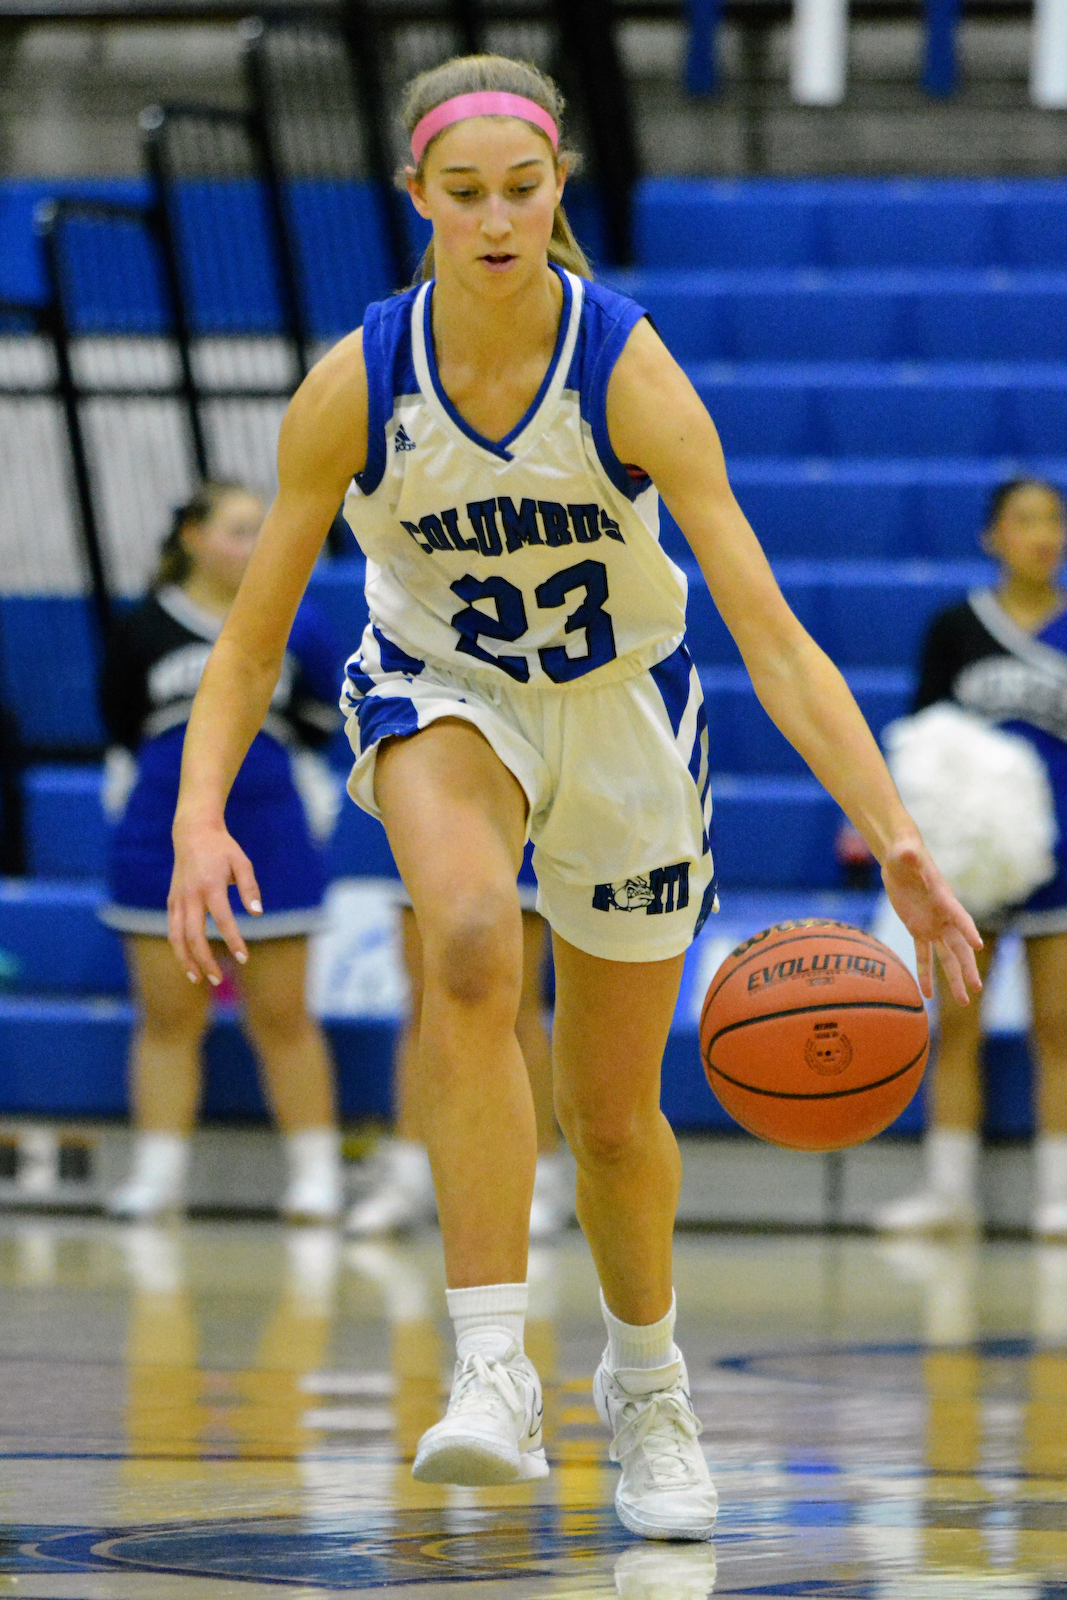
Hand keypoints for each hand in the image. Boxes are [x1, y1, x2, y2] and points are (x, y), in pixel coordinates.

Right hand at [167, 817, 261, 984]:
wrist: (193, 832)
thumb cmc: (222, 849)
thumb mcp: (242, 862)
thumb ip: (250, 887)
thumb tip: (257, 913)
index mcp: (211, 885)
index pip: (222, 920)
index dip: (233, 941)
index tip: (244, 959)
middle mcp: (190, 895)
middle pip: (194, 936)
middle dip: (205, 961)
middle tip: (218, 980)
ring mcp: (177, 899)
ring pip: (176, 937)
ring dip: (186, 960)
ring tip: (198, 979)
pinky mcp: (171, 900)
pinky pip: (172, 929)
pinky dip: (178, 947)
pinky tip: (188, 962)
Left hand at [881, 835, 981, 1003]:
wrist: (900, 861)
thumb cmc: (905, 854)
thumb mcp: (905, 854)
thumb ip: (909, 857)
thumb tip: (910, 854)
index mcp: (944, 899)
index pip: (959, 917)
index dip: (967, 930)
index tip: (978, 946)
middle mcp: (943, 917)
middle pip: (959, 946)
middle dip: (967, 967)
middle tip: (977, 987)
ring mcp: (932, 926)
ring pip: (946, 957)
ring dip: (954, 979)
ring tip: (964, 1002)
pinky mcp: (918, 930)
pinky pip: (923, 956)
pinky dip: (925, 974)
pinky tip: (927, 995)